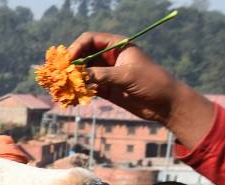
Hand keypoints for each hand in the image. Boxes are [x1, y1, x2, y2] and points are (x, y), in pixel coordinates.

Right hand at [65, 32, 214, 147]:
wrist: (165, 104)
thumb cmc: (151, 82)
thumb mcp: (126, 76)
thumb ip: (102, 75)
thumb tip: (80, 76)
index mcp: (117, 46)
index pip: (90, 40)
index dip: (76, 48)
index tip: (68, 60)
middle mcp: (110, 57)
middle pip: (83, 55)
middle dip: (71, 64)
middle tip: (60, 74)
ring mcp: (107, 74)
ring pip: (84, 72)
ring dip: (73, 79)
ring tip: (62, 87)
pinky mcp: (107, 89)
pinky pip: (88, 88)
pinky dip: (79, 91)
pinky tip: (72, 97)